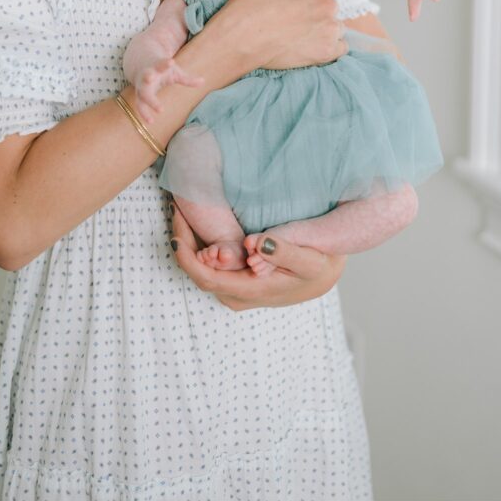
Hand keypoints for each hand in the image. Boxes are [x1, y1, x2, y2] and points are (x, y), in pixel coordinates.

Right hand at [134, 59, 204, 123]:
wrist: (142, 62)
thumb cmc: (162, 69)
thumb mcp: (175, 72)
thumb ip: (187, 79)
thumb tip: (204, 81)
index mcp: (156, 67)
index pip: (160, 64)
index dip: (165, 64)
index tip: (171, 61)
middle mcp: (146, 77)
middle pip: (146, 79)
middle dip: (149, 81)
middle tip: (153, 86)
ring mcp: (141, 87)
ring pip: (141, 97)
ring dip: (146, 106)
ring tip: (153, 117)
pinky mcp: (139, 96)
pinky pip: (140, 106)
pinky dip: (144, 114)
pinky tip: (151, 122)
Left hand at [170, 205, 344, 309]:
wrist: (325, 275)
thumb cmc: (319, 266)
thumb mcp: (310, 259)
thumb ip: (284, 252)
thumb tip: (257, 245)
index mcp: (250, 290)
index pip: (205, 277)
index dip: (185, 254)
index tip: (176, 226)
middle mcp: (237, 295)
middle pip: (197, 272)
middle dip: (182, 240)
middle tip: (175, 205)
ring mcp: (235, 289)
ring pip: (201, 268)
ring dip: (188, 240)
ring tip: (180, 208)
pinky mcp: (236, 281)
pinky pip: (209, 265)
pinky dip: (198, 243)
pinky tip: (193, 220)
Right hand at [220, 0, 346, 72]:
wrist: (240, 37)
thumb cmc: (250, 1)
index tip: (294, 0)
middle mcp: (328, 5)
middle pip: (330, 7)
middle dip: (316, 11)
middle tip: (292, 18)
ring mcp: (329, 29)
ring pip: (335, 27)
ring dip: (322, 30)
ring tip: (297, 34)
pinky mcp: (326, 52)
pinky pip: (338, 48)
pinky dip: (327, 48)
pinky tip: (307, 46)